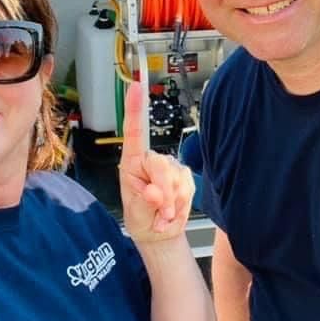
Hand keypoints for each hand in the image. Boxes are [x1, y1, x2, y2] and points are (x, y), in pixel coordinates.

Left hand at [119, 81, 194, 243]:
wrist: (158, 234)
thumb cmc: (141, 219)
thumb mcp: (136, 214)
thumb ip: (144, 202)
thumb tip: (154, 192)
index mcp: (131, 163)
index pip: (134, 132)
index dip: (135, 108)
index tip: (135, 86)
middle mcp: (151, 161)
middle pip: (162, 167)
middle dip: (163, 194)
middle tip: (160, 214)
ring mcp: (170, 168)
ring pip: (178, 180)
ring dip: (172, 204)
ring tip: (162, 216)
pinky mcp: (184, 176)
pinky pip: (188, 188)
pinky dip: (180, 205)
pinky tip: (172, 213)